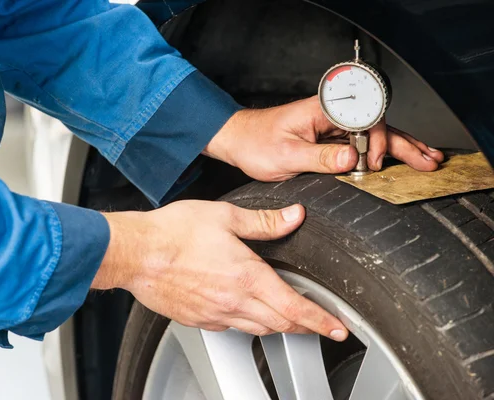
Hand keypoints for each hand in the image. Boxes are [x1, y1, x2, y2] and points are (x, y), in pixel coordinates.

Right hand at [94, 201, 348, 340]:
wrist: (135, 253)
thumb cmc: (173, 233)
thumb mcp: (225, 216)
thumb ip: (264, 221)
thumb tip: (293, 216)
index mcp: (246, 275)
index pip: (294, 308)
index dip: (321, 321)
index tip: (337, 328)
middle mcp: (233, 301)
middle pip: (280, 324)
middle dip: (304, 325)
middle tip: (317, 323)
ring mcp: (214, 314)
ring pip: (257, 329)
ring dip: (277, 325)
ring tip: (286, 318)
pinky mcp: (197, 319)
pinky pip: (230, 328)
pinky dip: (246, 322)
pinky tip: (243, 310)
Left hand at [204, 95, 444, 180]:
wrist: (239, 141)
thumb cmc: (257, 142)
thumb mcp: (287, 155)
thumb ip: (321, 158)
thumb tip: (352, 160)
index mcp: (324, 111)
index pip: (364, 121)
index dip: (375, 143)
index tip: (371, 165)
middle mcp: (332, 116)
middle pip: (378, 127)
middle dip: (404, 145)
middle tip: (428, 161)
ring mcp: (333, 127)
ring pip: (374, 136)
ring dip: (400, 149)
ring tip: (425, 160)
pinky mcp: (330, 139)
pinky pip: (361, 145)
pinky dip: (382, 154)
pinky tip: (398, 161)